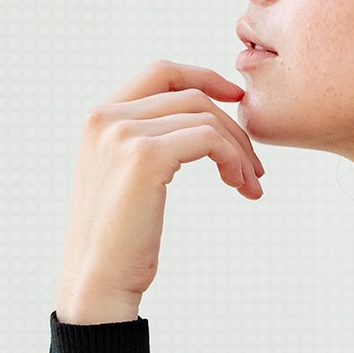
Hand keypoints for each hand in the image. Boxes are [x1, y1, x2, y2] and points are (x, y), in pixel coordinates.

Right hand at [57, 61, 263, 323]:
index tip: (236, 98)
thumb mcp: (126, 177)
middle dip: (233, 127)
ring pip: (206, 118)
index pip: (160, 72)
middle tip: (254, 166)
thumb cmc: (119, 239)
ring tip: (249, 184)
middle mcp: (107, 116)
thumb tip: (198, 123)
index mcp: (99, 117)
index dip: (204, 76)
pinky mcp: (146, 155)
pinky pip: (210, 140)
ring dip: (239, 150)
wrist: (98, 280)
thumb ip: (147, 141)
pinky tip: (239, 186)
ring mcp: (123, 132)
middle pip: (192, 96)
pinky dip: (234, 160)